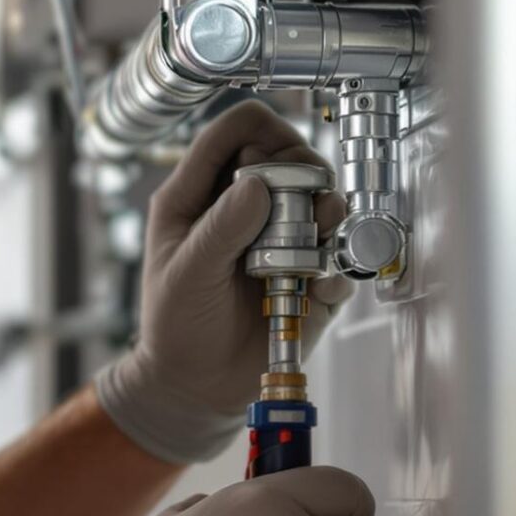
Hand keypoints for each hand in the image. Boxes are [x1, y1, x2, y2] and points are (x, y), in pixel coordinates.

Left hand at [95, 102, 352, 463]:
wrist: (197, 388)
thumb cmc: (176, 328)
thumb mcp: (186, 274)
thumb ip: (220, 228)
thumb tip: (258, 183)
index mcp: (199, 193)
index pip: (236, 128)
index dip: (262, 133)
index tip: (274, 166)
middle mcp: (243, 206)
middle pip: (291, 153)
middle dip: (302, 175)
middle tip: (296, 212)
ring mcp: (281, 238)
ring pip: (324, 197)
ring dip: (326, 215)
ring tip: (311, 245)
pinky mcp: (309, 274)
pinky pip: (340, 255)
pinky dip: (336, 266)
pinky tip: (315, 288)